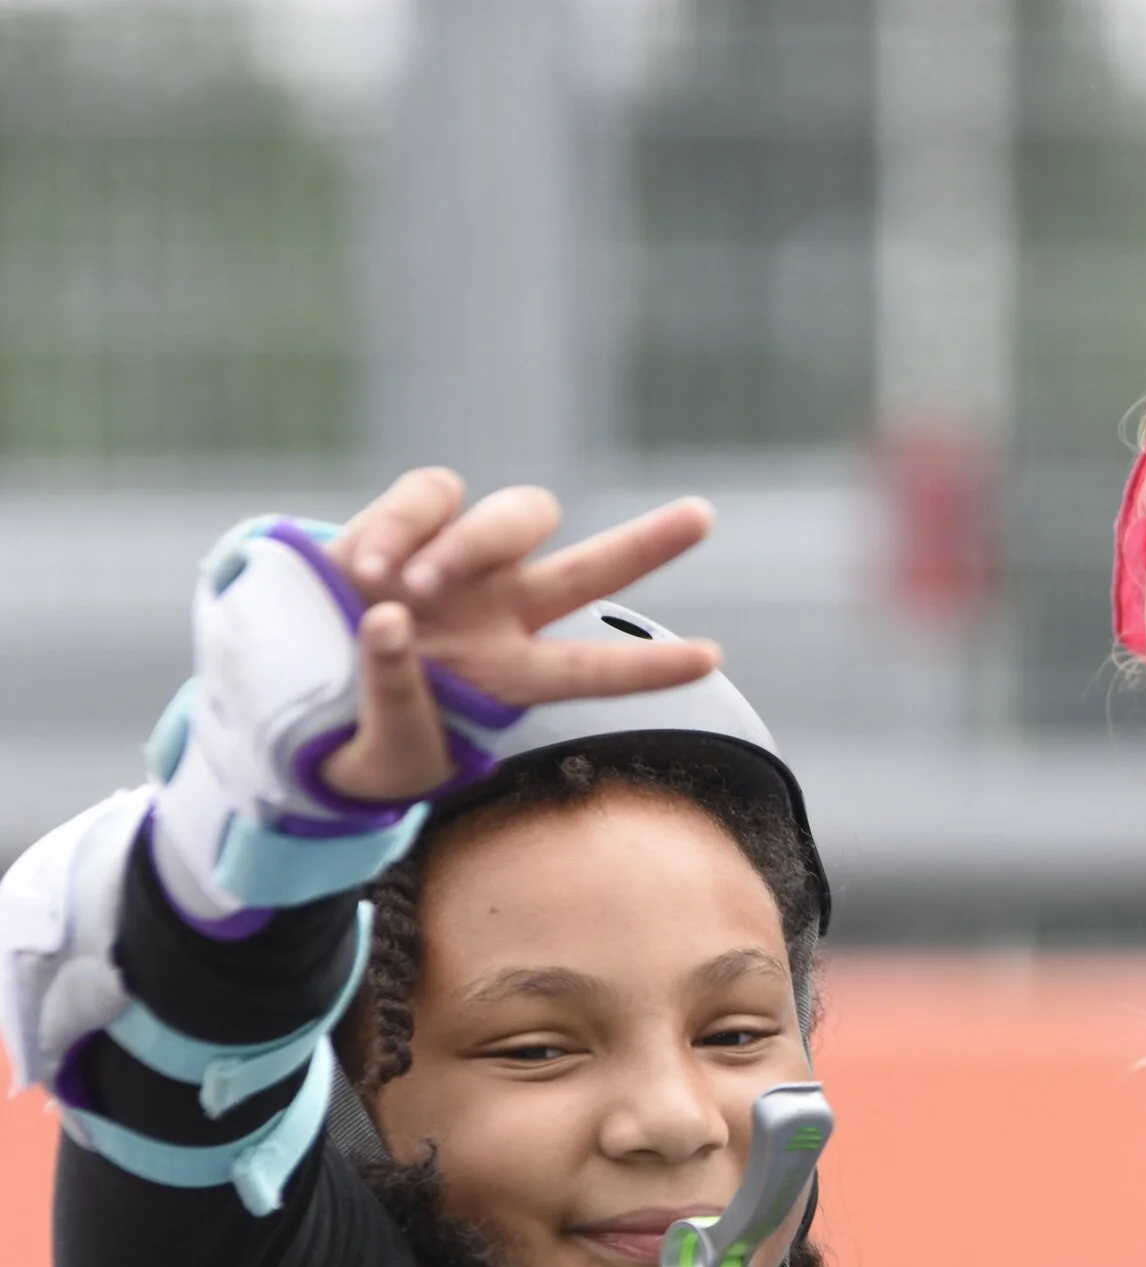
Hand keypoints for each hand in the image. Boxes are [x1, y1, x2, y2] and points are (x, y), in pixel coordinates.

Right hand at [314, 468, 720, 802]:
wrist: (289, 689)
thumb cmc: (356, 735)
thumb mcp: (384, 750)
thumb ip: (391, 697)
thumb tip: (386, 618)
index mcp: (507, 676)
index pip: (592, 671)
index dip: (650, 667)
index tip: (712, 658)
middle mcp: (499, 611)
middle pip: (590, 569)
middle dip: (648, 544)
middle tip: (703, 517)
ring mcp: (457, 564)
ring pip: (517, 514)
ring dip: (469, 544)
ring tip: (403, 589)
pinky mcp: (402, 525)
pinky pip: (430, 493)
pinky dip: (398, 521)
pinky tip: (363, 568)